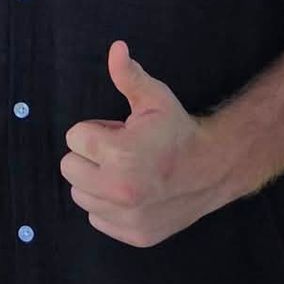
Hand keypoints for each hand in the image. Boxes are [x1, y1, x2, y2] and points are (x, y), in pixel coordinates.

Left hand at [61, 40, 222, 247]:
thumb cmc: (177, 130)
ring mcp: (127, 217)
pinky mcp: (134, 234)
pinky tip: (133, 192)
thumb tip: (116, 48)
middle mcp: (120, 190)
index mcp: (120, 154)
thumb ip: (128, 75)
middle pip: (69, 168)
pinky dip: (108, 206)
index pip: (73, 138)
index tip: (117, 132)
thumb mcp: (154, 98)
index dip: (95, 132)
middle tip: (119, 152)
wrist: (213, 168)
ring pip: (80, 195)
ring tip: (125, 171)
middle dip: (90, 157)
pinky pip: (97, 218)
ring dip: (96, 182)